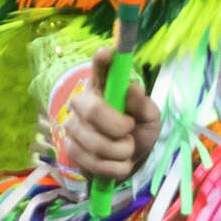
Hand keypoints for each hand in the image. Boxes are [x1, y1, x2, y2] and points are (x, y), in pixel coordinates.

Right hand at [64, 46, 161, 179]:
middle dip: (118, 127)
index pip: (100, 70)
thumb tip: (132, 88)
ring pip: (96, 142)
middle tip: (129, 131)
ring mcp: (73, 126)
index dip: (102, 62)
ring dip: (121, 152)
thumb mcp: (150, 117)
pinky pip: (94, 162)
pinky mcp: (70, 149)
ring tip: (127, 150)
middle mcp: (83, 102)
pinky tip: (119, 163)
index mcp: (104, 88)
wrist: (130, 161)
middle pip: (93, 110)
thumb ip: (143, 104)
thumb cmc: (139, 131)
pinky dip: (115, 168)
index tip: (107, 52)